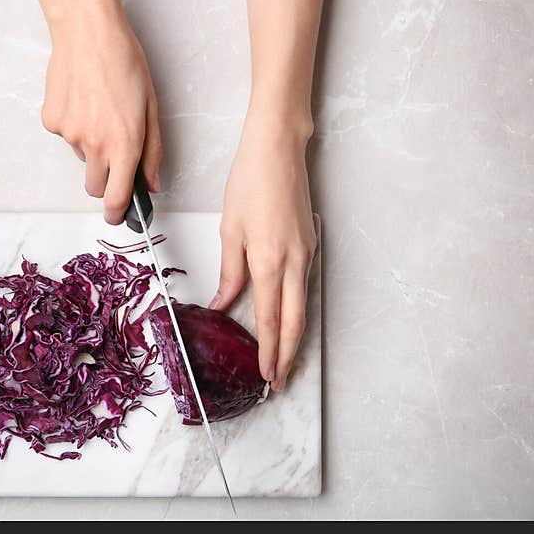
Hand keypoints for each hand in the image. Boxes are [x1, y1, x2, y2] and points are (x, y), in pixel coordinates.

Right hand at [40, 0, 161, 223]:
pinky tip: (82, 99)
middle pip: (95, 186)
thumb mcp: (150, 106)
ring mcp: (70, 134)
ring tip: (99, 109)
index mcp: (125, 143)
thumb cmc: (124, 61)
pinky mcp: (52, 121)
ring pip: (82, 157)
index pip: (116, 197)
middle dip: (105, 180)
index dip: (117, 213)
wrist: (87, 31)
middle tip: (114, 154)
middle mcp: (95, 144)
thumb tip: (150, 183)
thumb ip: (153, 151)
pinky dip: (74, 125)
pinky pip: (66, 136)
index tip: (117, 216)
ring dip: (91, 146)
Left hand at [210, 110, 315, 391]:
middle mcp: (295, 263)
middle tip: (280, 381)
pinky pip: (304, 287)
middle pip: (295, 321)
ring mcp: (307, 254)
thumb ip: (231, 272)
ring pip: (303, 306)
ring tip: (285, 360)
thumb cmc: (250, 185)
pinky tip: (289, 321)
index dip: (270, 350)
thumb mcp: (230, 230)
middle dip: (289, 355)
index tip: (266, 375)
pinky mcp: (311, 245)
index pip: (270, 318)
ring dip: (295, 336)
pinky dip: (297, 311)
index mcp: (270, 261)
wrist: (279, 152)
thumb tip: (222, 304)